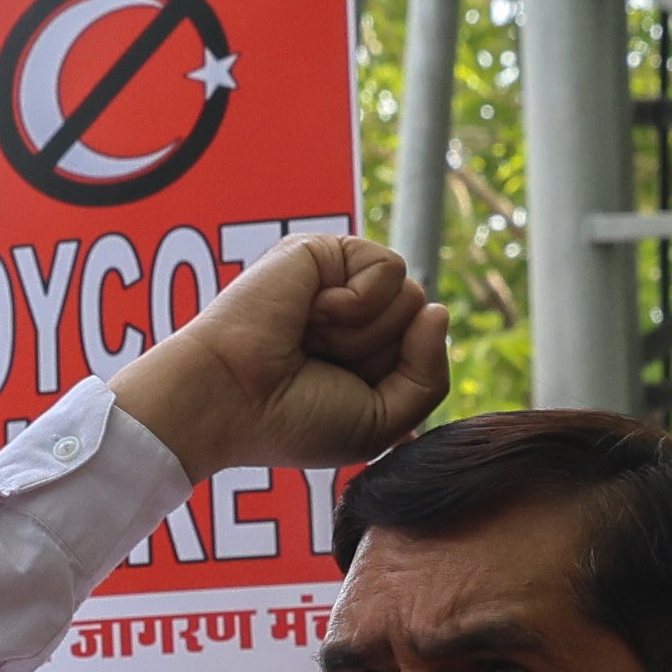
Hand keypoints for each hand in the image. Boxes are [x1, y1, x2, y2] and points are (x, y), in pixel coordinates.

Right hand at [107, 233, 450, 485]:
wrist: (232, 399)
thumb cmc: (295, 419)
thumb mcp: (383, 420)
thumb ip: (429, 375)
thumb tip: (439, 308)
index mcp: (365, 353)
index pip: (426, 353)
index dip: (396, 384)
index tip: (339, 398)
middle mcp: (355, 313)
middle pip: (421, 322)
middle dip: (380, 357)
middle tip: (321, 365)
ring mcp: (341, 280)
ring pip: (413, 297)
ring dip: (364, 334)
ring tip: (312, 339)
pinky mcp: (326, 250)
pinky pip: (390, 269)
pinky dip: (356, 304)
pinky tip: (312, 313)